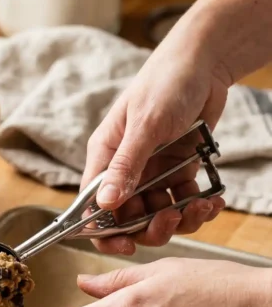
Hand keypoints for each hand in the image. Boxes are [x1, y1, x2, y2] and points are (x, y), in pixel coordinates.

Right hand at [82, 22, 228, 255]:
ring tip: (201, 207)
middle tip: (173, 219)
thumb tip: (104, 204)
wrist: (206, 62)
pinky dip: (199, 207)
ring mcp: (153, 170)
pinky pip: (184, 201)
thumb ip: (125, 166)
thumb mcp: (146, 125)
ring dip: (180, 219)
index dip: (105, 232)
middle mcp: (126, 167)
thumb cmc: (166, 82)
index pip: (93, 206)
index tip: (127, 244)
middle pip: (128, 217)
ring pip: (158, 214)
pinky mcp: (179, 169)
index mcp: (105, 155)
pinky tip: (213, 201)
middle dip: (151, 226)